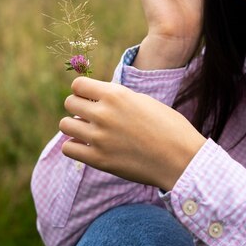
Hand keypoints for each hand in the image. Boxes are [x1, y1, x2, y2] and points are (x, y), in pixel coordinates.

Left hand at [59, 77, 206, 190]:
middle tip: (91, 116)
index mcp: (116, 95)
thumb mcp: (144, 101)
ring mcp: (99, 138)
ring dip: (75, 126)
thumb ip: (118, 98)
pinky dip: (75, 146)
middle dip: (78, 107)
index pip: (78, 85)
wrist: (180, 158)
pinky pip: (68, 148)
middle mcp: (104, 114)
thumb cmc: (168, 127)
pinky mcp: (98, 159)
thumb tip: (97, 98)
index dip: (83, 91)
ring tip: (89, 131)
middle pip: (69, 103)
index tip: (90, 98)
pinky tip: (88, 147)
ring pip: (65, 124)